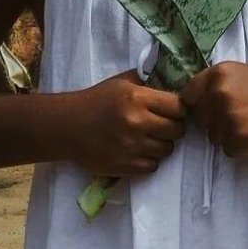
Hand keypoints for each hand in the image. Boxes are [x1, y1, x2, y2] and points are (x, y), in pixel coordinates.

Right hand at [65, 70, 185, 176]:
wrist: (67, 127)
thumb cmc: (96, 100)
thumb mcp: (122, 82)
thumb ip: (148, 82)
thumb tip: (174, 83)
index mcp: (137, 98)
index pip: (178, 107)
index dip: (180, 109)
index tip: (174, 111)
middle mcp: (137, 122)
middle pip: (177, 130)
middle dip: (174, 127)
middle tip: (164, 125)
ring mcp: (131, 146)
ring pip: (167, 149)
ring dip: (162, 144)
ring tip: (150, 138)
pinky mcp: (125, 166)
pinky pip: (153, 166)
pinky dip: (150, 160)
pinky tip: (140, 151)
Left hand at [181, 62, 247, 156]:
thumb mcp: (239, 74)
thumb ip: (214, 85)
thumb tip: (190, 103)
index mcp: (218, 74)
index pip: (188, 96)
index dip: (199, 104)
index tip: (212, 108)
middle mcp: (219, 94)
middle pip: (200, 119)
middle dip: (215, 121)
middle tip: (240, 116)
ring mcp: (228, 118)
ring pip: (213, 137)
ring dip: (228, 135)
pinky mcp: (239, 140)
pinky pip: (227, 150)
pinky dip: (240, 147)